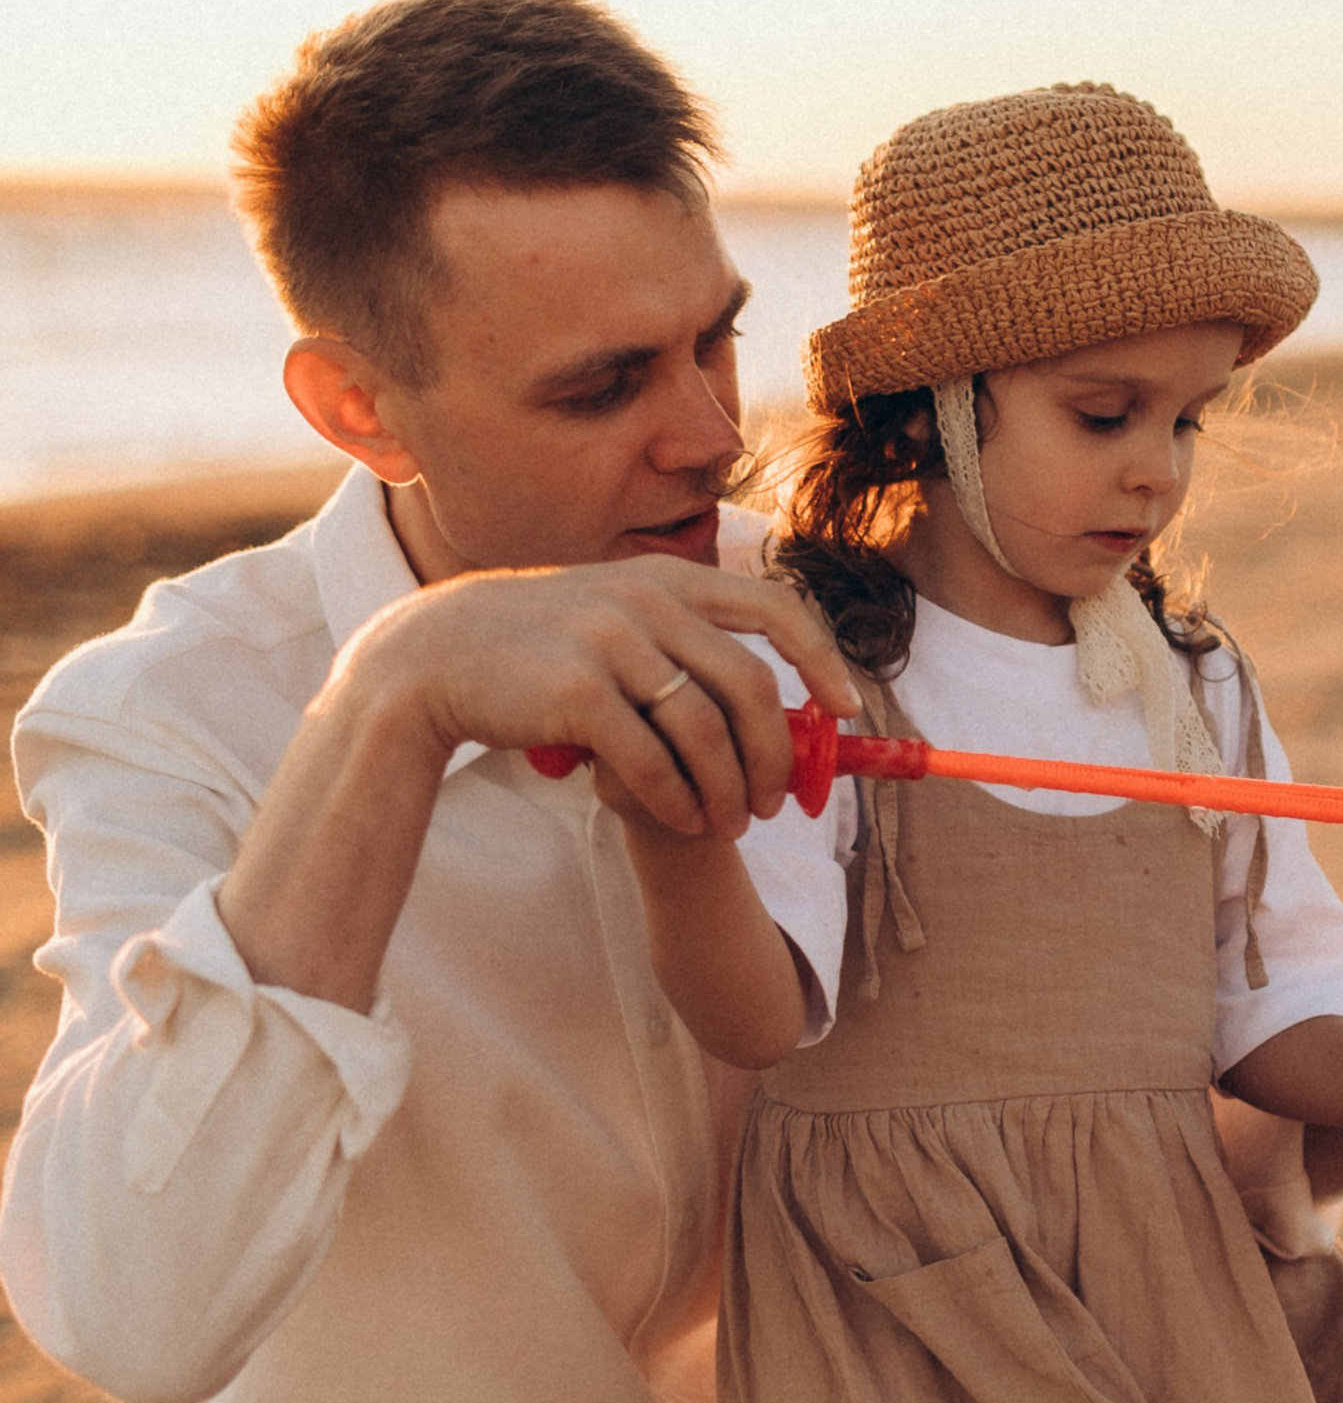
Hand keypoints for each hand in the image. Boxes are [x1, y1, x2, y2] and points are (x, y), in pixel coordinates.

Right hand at [338, 555, 856, 840]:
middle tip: (778, 801)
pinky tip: (684, 818)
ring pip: (706, 733)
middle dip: (777, 754)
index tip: (847, 709)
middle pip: (749, 686)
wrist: (435, 657)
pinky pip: (652, 761)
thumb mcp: (614, 619)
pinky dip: (678, 800)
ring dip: (730, 789)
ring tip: (732, 824)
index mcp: (667, 578)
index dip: (822, 660)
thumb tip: (770, 705)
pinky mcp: (576, 693)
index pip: (775, 608)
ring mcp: (610, 643)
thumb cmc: (538, 649)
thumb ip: (681, 646)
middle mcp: (646, 601)